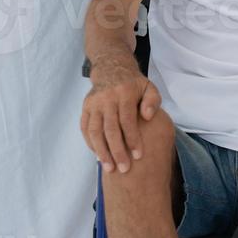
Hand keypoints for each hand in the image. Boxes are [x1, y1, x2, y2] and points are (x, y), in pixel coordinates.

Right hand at [80, 56, 161, 174]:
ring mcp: (94, 102)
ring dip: (101, 151)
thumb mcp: (149, 87)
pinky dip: (91, 144)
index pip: (127, 120)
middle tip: (124, 169)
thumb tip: (148, 117)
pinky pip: (85, 128)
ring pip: (95, 131)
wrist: (111, 68)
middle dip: (117, 151)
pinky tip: (98, 156)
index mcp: (124, 92)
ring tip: (109, 168)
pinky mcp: (86, 107)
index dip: (132, 139)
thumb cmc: (134, 84)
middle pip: (110, 129)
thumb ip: (153, 100)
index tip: (138, 156)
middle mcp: (106, 97)